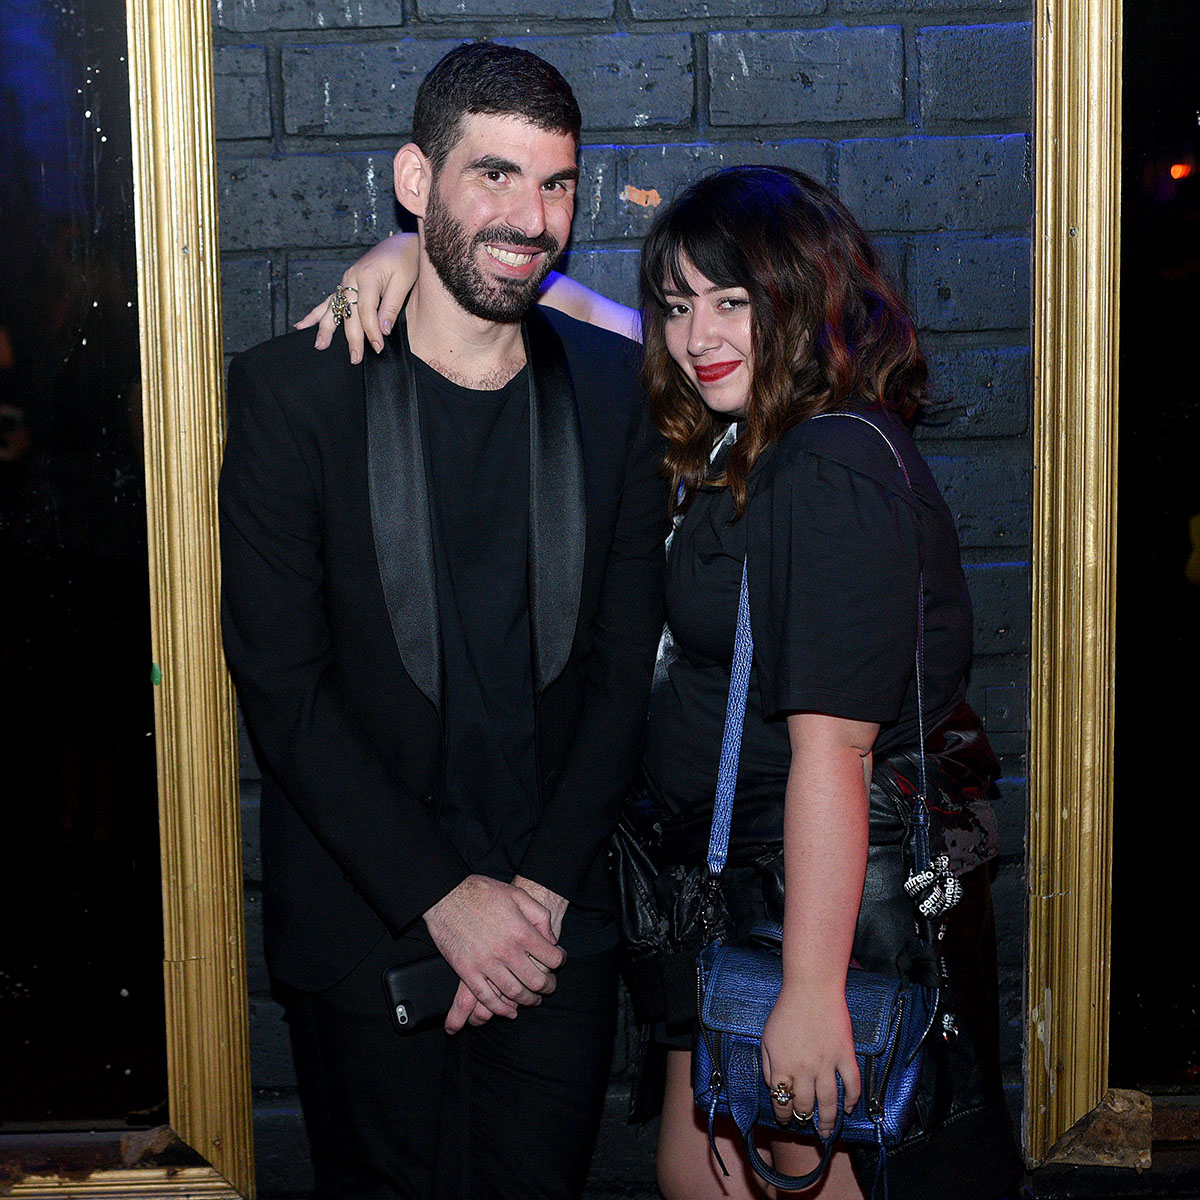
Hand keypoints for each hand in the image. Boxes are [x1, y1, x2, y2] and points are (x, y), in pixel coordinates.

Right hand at [294, 233, 417, 362]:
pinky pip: (328, 301)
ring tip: (320, 345)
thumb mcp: (403, 282)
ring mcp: (346, 281)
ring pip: (333, 308)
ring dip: (326, 328)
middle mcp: (352, 278)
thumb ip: (390, 306)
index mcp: (367, 276)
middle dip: (352, 338)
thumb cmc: (404, 261)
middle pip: (348, 313)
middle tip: (355, 358)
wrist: (400, 245)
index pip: (366, 311)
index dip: (371, 331)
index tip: (377, 347)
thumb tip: (382, 330)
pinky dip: (315, 314)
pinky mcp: (345, 285)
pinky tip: (302, 325)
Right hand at [423, 874, 564, 1033]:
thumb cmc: (483, 892)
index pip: (551, 958)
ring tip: (533, 999)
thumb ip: (539, 915)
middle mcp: (506, 951)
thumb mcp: (517, 894)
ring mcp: (486, 963)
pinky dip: (500, 1008)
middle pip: (536, 981)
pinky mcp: (467, 971)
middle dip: (547, 986)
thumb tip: (550, 939)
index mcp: (521, 931)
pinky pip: (487, 998)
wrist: (446, 895)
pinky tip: (509, 1010)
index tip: (558, 961)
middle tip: (549, 987)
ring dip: (527, 1000)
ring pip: (514, 993)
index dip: (559, 961)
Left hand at [760, 982, 860, 1139]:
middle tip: (806, 1127)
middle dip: (804, 1120)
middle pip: (805, 1105)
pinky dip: (851, 1099)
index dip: (783, 1114)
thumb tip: (772, 1087)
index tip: (785, 1120)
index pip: (781, 1100)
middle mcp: (804, 1069)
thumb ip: (767, 1065)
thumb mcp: (766, 1037)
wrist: (811, 988)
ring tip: (827, 1131)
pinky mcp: (845, 1055)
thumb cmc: (786, 1010)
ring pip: (828, 1102)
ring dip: (828, 1121)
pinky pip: (851, 1084)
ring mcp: (827, 1063)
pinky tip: (848, 1108)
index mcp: (782, 1065)